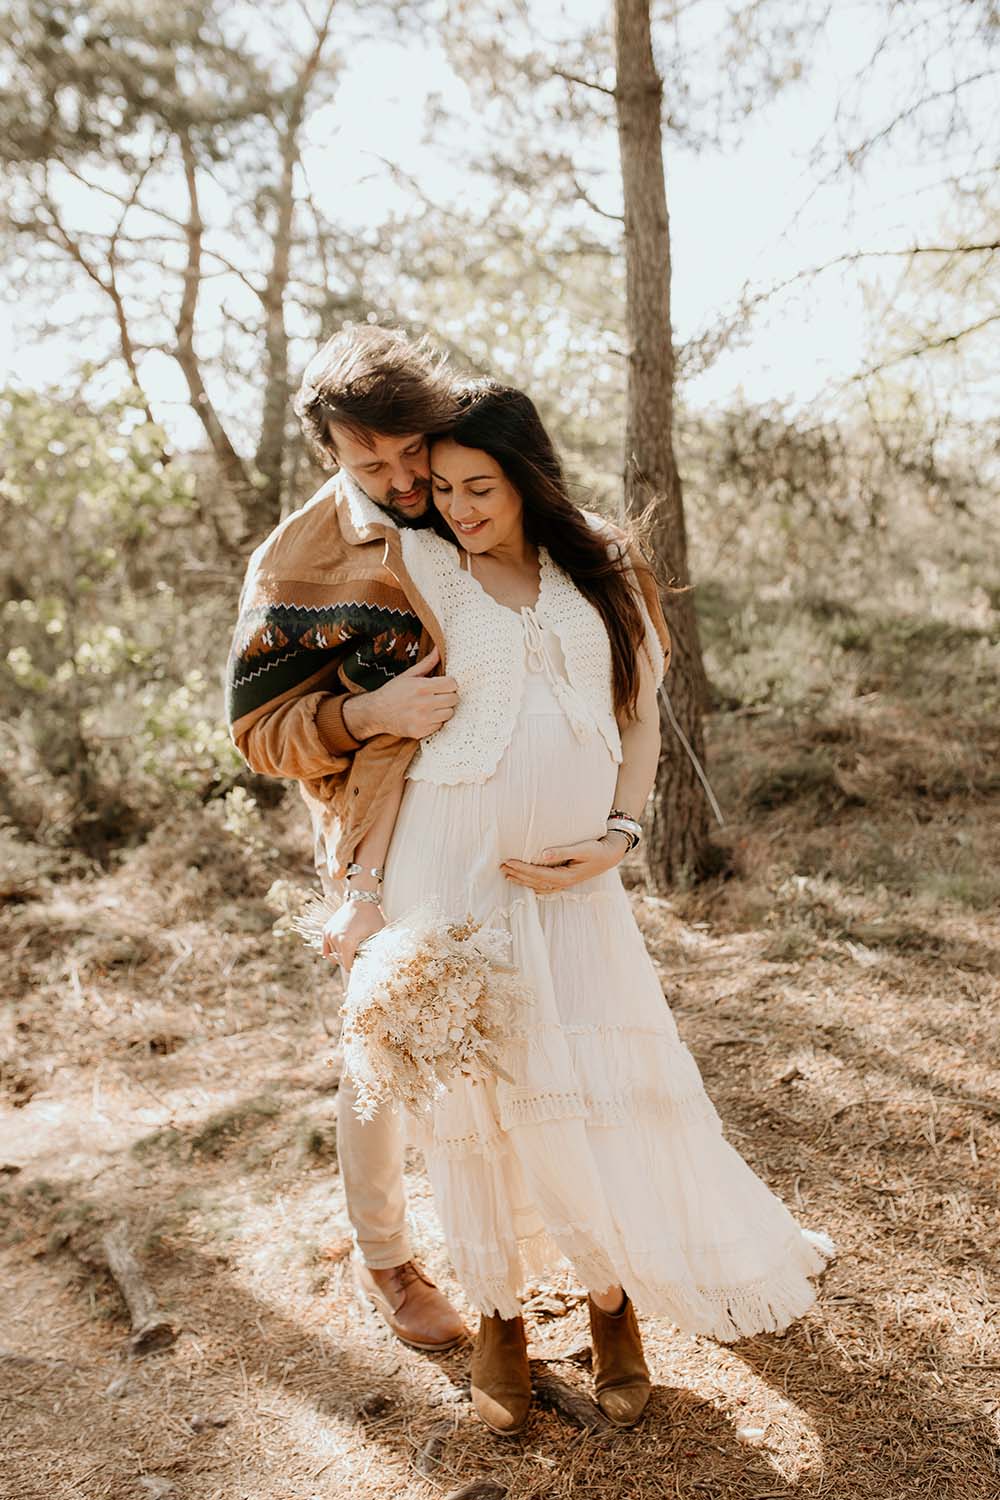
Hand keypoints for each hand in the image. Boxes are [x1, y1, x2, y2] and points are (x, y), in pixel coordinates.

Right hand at [322, 898, 384, 971]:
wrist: (361, 900)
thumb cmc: (371, 917)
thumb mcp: (377, 935)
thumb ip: (374, 951)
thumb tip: (375, 965)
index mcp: (347, 942)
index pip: (348, 966)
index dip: (356, 967)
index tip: (362, 962)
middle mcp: (335, 939)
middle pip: (340, 961)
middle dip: (349, 960)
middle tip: (359, 953)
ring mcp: (329, 934)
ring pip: (333, 955)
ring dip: (341, 955)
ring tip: (352, 947)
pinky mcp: (326, 930)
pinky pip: (326, 948)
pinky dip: (332, 951)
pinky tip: (340, 950)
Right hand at [343, 646, 457, 740]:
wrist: (376, 713)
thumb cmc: (393, 692)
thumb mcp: (408, 675)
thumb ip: (427, 663)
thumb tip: (438, 649)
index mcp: (422, 687)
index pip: (452, 684)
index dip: (449, 683)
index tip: (444, 684)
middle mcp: (424, 704)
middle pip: (454, 699)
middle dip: (449, 696)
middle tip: (439, 695)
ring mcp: (422, 719)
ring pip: (449, 713)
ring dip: (444, 709)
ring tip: (433, 706)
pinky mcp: (421, 731)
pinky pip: (440, 725)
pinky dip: (436, 721)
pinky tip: (426, 716)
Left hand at [500, 833, 628, 893]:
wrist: (610, 855)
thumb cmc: (596, 850)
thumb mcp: (581, 848)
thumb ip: (562, 852)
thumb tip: (543, 854)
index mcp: (564, 876)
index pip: (537, 874)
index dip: (521, 869)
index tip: (507, 862)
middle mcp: (562, 883)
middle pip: (534, 881)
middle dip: (517, 875)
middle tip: (501, 867)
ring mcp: (563, 884)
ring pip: (537, 886)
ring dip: (522, 880)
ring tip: (507, 875)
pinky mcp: (565, 881)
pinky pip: (544, 886)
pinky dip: (532, 885)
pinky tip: (525, 883)